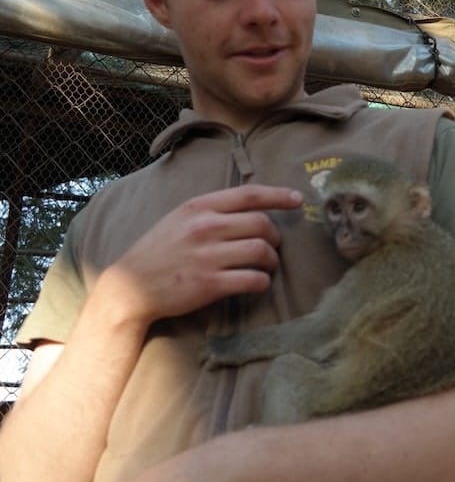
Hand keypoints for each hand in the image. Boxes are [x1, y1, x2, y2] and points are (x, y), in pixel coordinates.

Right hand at [107, 184, 302, 323]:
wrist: (130, 287)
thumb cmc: (158, 251)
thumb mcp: (179, 218)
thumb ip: (210, 211)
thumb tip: (250, 209)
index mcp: (199, 207)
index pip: (249, 195)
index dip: (279, 195)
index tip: (298, 200)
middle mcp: (205, 227)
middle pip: (262, 223)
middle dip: (275, 236)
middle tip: (272, 246)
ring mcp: (207, 256)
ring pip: (261, 251)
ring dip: (272, 260)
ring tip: (266, 265)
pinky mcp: (209, 284)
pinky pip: (253, 279)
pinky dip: (262, 281)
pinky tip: (258, 282)